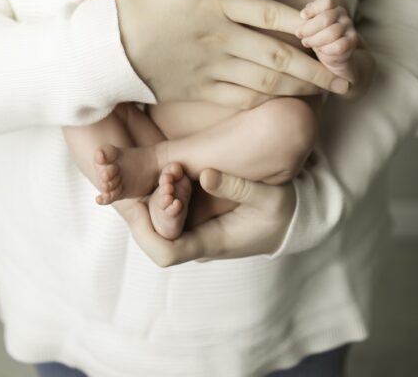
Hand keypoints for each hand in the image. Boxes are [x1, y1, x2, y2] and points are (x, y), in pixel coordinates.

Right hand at [114, 0, 352, 110]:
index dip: (304, 21)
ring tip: (326, 89)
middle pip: (278, 53)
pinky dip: (266, 98)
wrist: (103, 43)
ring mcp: (209, 66)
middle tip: (345, 73)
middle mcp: (218, 36)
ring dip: (300, 85)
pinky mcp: (197, 89)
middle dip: (317, 65)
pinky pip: (240, 97)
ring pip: (265, 80)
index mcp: (214, 3)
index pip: (270, 12)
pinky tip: (284, 99)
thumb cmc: (137, 1)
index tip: (328, 25)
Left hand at [123, 169, 295, 266]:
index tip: (135, 199)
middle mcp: (196, 241)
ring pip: (157, 221)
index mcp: (211, 242)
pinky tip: (157, 166)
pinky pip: (168, 209)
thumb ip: (238, 185)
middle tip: (125, 176)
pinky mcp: (196, 217)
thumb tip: (206, 173)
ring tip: (138, 166)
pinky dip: (160, 189)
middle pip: (153, 235)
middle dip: (139, 206)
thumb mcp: (269, 197)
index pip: (165, 251)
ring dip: (148, 194)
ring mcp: (195, 230)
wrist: (292, 220)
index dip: (145, 228)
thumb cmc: (283, 212)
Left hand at [295, 0, 357, 65]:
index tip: (302, 16)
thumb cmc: (318, 34)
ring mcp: (349, 27)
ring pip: (332, 33)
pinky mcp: (352, 42)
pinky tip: (320, 51)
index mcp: (331, 6)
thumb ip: (307, 17)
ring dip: (315, 40)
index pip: (326, 1)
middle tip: (299, 34)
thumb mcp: (310, 23)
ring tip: (306, 42)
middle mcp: (342, 14)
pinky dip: (326, 50)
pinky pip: (339, 46)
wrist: (334, 51)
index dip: (313, 8)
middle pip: (326, 18)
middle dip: (309, 28)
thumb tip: (304, 15)